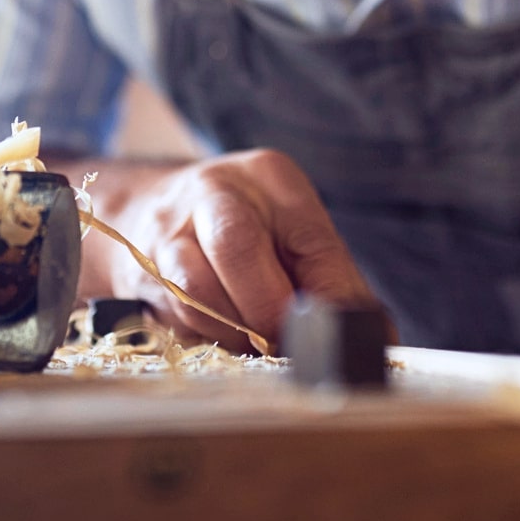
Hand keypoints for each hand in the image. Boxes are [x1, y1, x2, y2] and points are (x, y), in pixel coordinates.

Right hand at [107, 147, 380, 348]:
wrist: (146, 210)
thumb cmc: (243, 227)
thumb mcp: (293, 231)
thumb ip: (333, 279)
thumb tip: (379, 340)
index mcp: (271, 177)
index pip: (309, 237)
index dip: (328, 296)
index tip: (338, 337)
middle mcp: (215, 190)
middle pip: (238, 246)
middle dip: (266, 309)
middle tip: (283, 343)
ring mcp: (169, 226)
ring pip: (197, 288)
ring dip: (232, 331)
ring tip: (252, 343)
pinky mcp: (140, 267)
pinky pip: (174, 313)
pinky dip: (204, 336)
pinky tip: (219, 335)